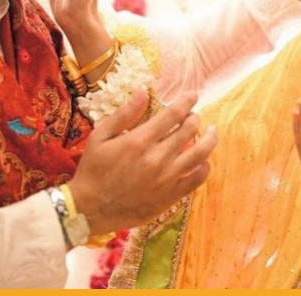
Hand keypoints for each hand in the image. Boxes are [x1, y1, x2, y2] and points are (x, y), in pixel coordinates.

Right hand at [67, 90, 216, 235]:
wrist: (89, 210)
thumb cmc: (92, 170)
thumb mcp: (100, 136)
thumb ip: (124, 114)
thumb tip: (142, 91)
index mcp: (140, 140)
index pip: (173, 114)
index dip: (186, 101)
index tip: (193, 94)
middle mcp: (157, 158)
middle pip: (189, 130)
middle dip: (195, 117)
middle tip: (193, 115)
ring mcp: (167, 179)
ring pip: (201, 153)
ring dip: (210, 138)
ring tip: (211, 131)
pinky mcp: (170, 196)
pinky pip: (197, 179)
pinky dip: (205, 166)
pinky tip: (203, 159)